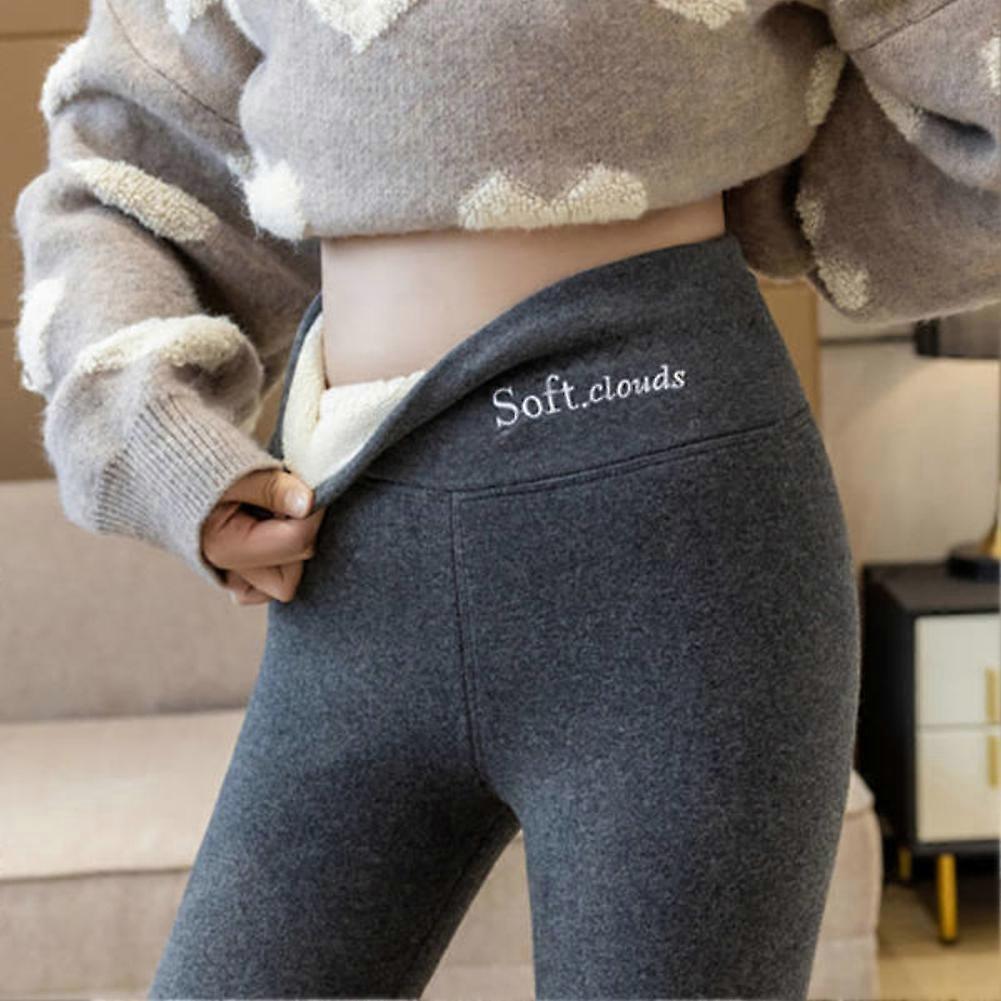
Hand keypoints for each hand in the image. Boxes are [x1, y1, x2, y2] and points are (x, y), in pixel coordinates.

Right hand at [201, 467, 325, 603]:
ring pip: (282, 585)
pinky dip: (278, 563)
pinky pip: (267, 585)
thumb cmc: (196, 463)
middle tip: (291, 502)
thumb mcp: (235, 467)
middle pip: (292, 574)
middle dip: (301, 537)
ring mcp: (229, 575)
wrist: (161, 465)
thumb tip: (308, 504)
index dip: (314, 514)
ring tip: (276, 515)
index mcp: (224, 546)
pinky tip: (271, 529)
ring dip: (290, 552)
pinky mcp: (234, 572)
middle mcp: (226, 570)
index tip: (313, 489)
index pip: (296, 542)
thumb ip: (273, 487)